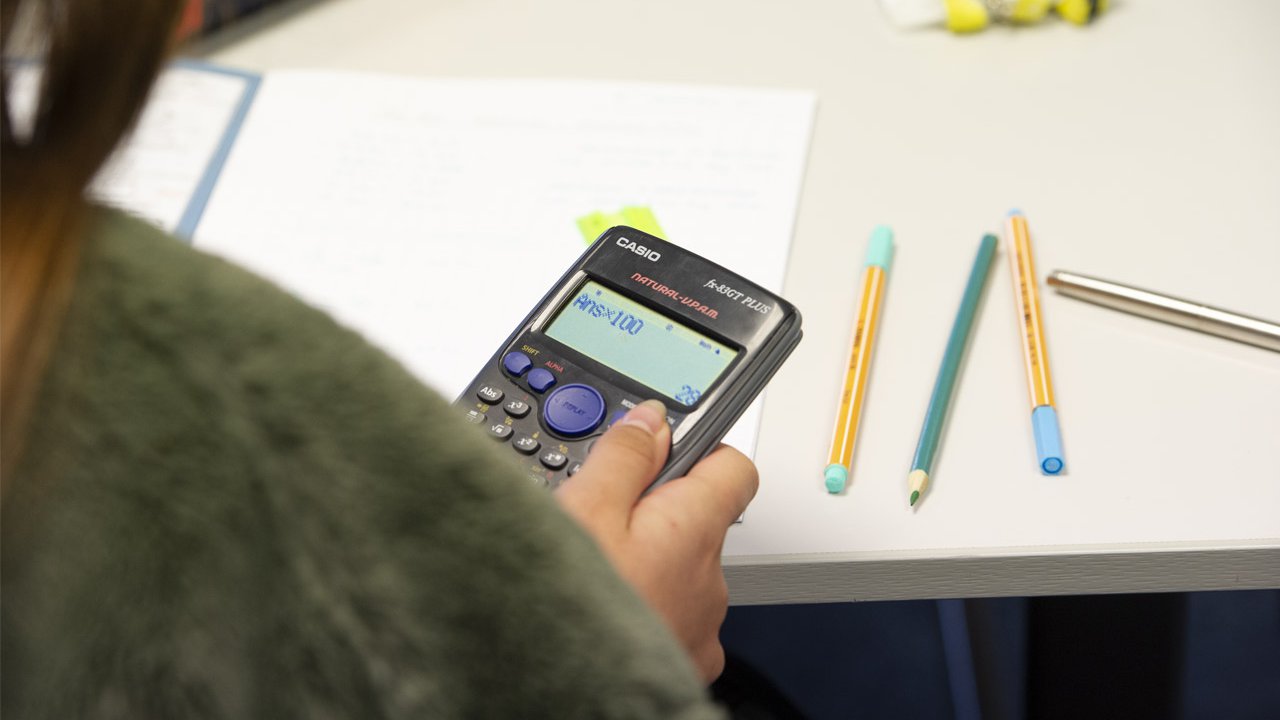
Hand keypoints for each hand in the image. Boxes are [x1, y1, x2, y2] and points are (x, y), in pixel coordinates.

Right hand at [555, 400, 757, 681]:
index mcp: (694, 530)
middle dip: (653, 517)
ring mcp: (701, 628)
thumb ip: (624, 457)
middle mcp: (711, 581)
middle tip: (597, 523)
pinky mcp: (683, 664)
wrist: (569, 696)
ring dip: (645, 568)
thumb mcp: (584, 510)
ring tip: (592, 574)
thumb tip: (653, 419)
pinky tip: (604, 613)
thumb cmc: (573, 615)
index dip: (698, 451)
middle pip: (696, 524)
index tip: (658, 451)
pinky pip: (671, 621)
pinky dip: (644, 611)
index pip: (733, 467)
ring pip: (680, 576)